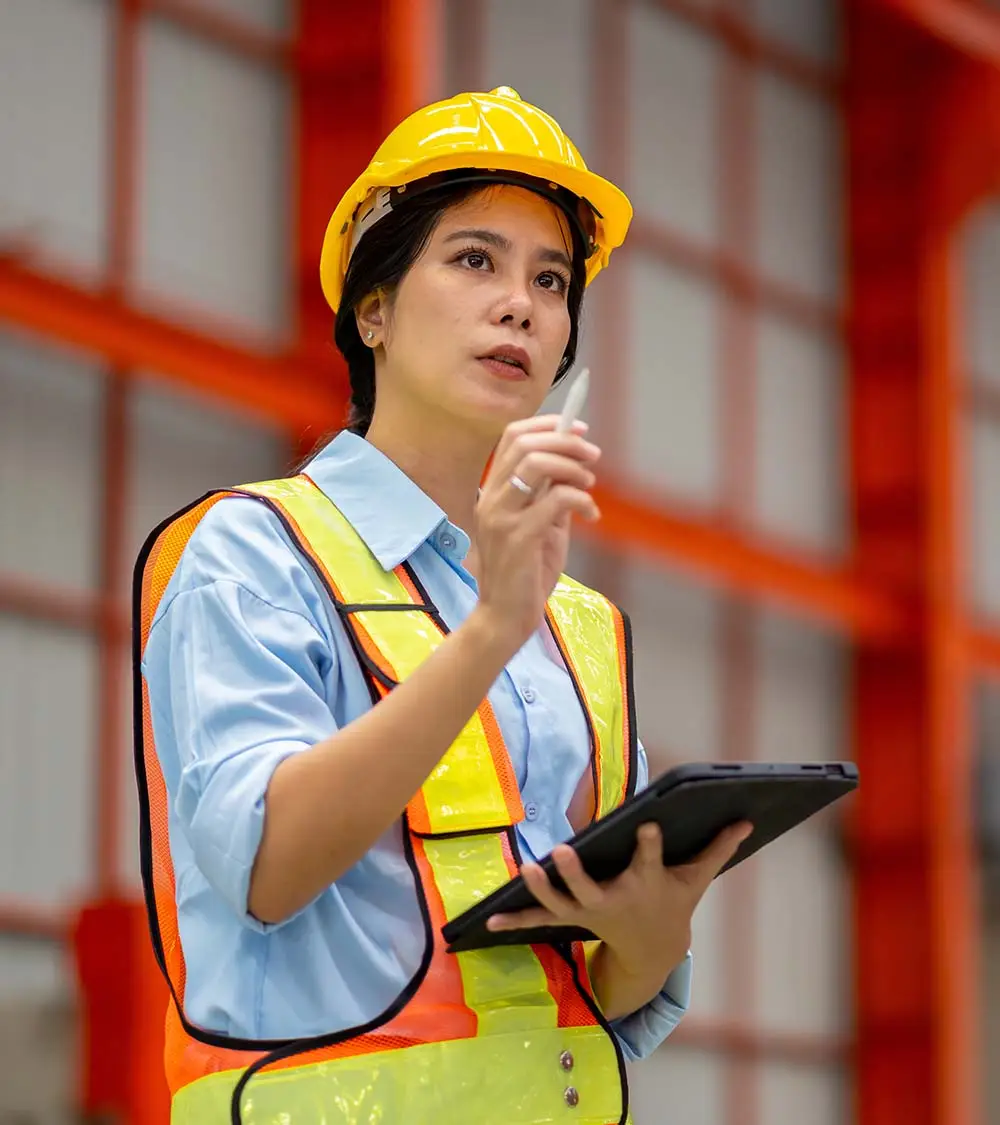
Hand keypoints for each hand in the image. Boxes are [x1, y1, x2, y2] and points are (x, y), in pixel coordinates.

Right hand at [472, 414, 600, 649]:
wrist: (505, 617)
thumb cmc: (524, 574)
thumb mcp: (541, 526)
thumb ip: (551, 496)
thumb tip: (576, 468)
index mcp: (492, 491)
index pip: (512, 437)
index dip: (548, 426)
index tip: (578, 430)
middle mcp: (490, 497)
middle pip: (525, 443)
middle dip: (566, 441)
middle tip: (593, 455)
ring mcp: (501, 516)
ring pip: (537, 463)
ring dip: (573, 467)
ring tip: (590, 484)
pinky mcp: (518, 536)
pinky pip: (556, 499)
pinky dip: (582, 500)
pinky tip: (591, 514)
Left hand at [487, 822, 752, 980]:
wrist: (654, 952)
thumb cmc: (673, 901)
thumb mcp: (697, 878)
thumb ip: (717, 848)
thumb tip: (747, 820)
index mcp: (646, 883)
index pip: (649, 860)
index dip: (650, 844)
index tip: (649, 824)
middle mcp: (614, 899)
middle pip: (592, 888)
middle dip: (576, 873)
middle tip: (561, 852)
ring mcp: (588, 911)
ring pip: (561, 903)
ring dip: (542, 890)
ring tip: (528, 869)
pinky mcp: (570, 919)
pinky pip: (540, 921)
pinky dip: (516, 920)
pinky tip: (491, 920)